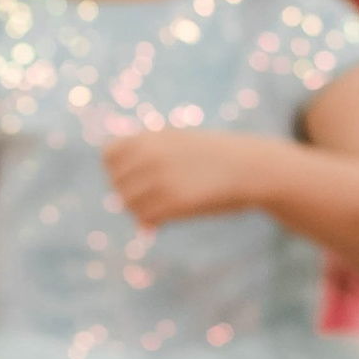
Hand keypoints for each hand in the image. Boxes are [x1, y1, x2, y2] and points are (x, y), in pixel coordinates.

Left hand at [104, 129, 276, 228]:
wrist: (250, 166)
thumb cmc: (212, 156)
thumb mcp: (176, 143)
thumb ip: (145, 159)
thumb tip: (119, 182)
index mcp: (150, 137)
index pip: (108, 156)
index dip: (118, 169)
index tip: (136, 177)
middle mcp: (152, 155)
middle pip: (116, 183)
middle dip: (130, 192)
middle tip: (154, 197)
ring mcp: (162, 178)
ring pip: (127, 203)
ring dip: (141, 209)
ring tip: (161, 207)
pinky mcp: (175, 201)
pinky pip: (146, 218)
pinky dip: (153, 221)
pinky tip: (167, 218)